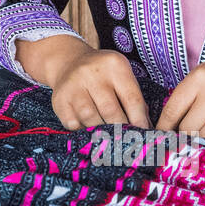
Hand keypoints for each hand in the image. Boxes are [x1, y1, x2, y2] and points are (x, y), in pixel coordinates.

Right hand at [17, 36, 149, 128]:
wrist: (69, 63)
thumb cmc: (103, 75)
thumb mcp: (122, 77)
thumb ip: (134, 100)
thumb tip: (145, 129)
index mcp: (114, 64)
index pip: (132, 99)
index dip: (139, 121)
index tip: (144, 136)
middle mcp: (92, 72)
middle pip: (111, 111)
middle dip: (121, 130)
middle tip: (127, 142)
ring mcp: (73, 85)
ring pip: (91, 119)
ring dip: (102, 133)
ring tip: (110, 140)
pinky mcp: (59, 99)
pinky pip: (74, 124)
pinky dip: (84, 131)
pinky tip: (90, 132)